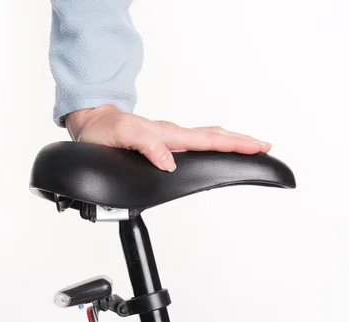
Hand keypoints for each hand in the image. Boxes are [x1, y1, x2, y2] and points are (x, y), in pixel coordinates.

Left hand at [66, 104, 271, 172]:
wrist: (90, 124)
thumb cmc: (104, 132)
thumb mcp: (123, 137)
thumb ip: (147, 147)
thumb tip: (169, 163)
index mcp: (167, 135)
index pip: (208, 140)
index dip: (234, 144)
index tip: (257, 147)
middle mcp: (171, 135)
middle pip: (214, 136)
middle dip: (241, 141)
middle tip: (265, 146)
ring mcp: (169, 139)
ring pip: (207, 137)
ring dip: (230, 141)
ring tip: (249, 147)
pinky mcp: (164, 143)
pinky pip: (194, 142)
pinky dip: (213, 144)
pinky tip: (217, 149)